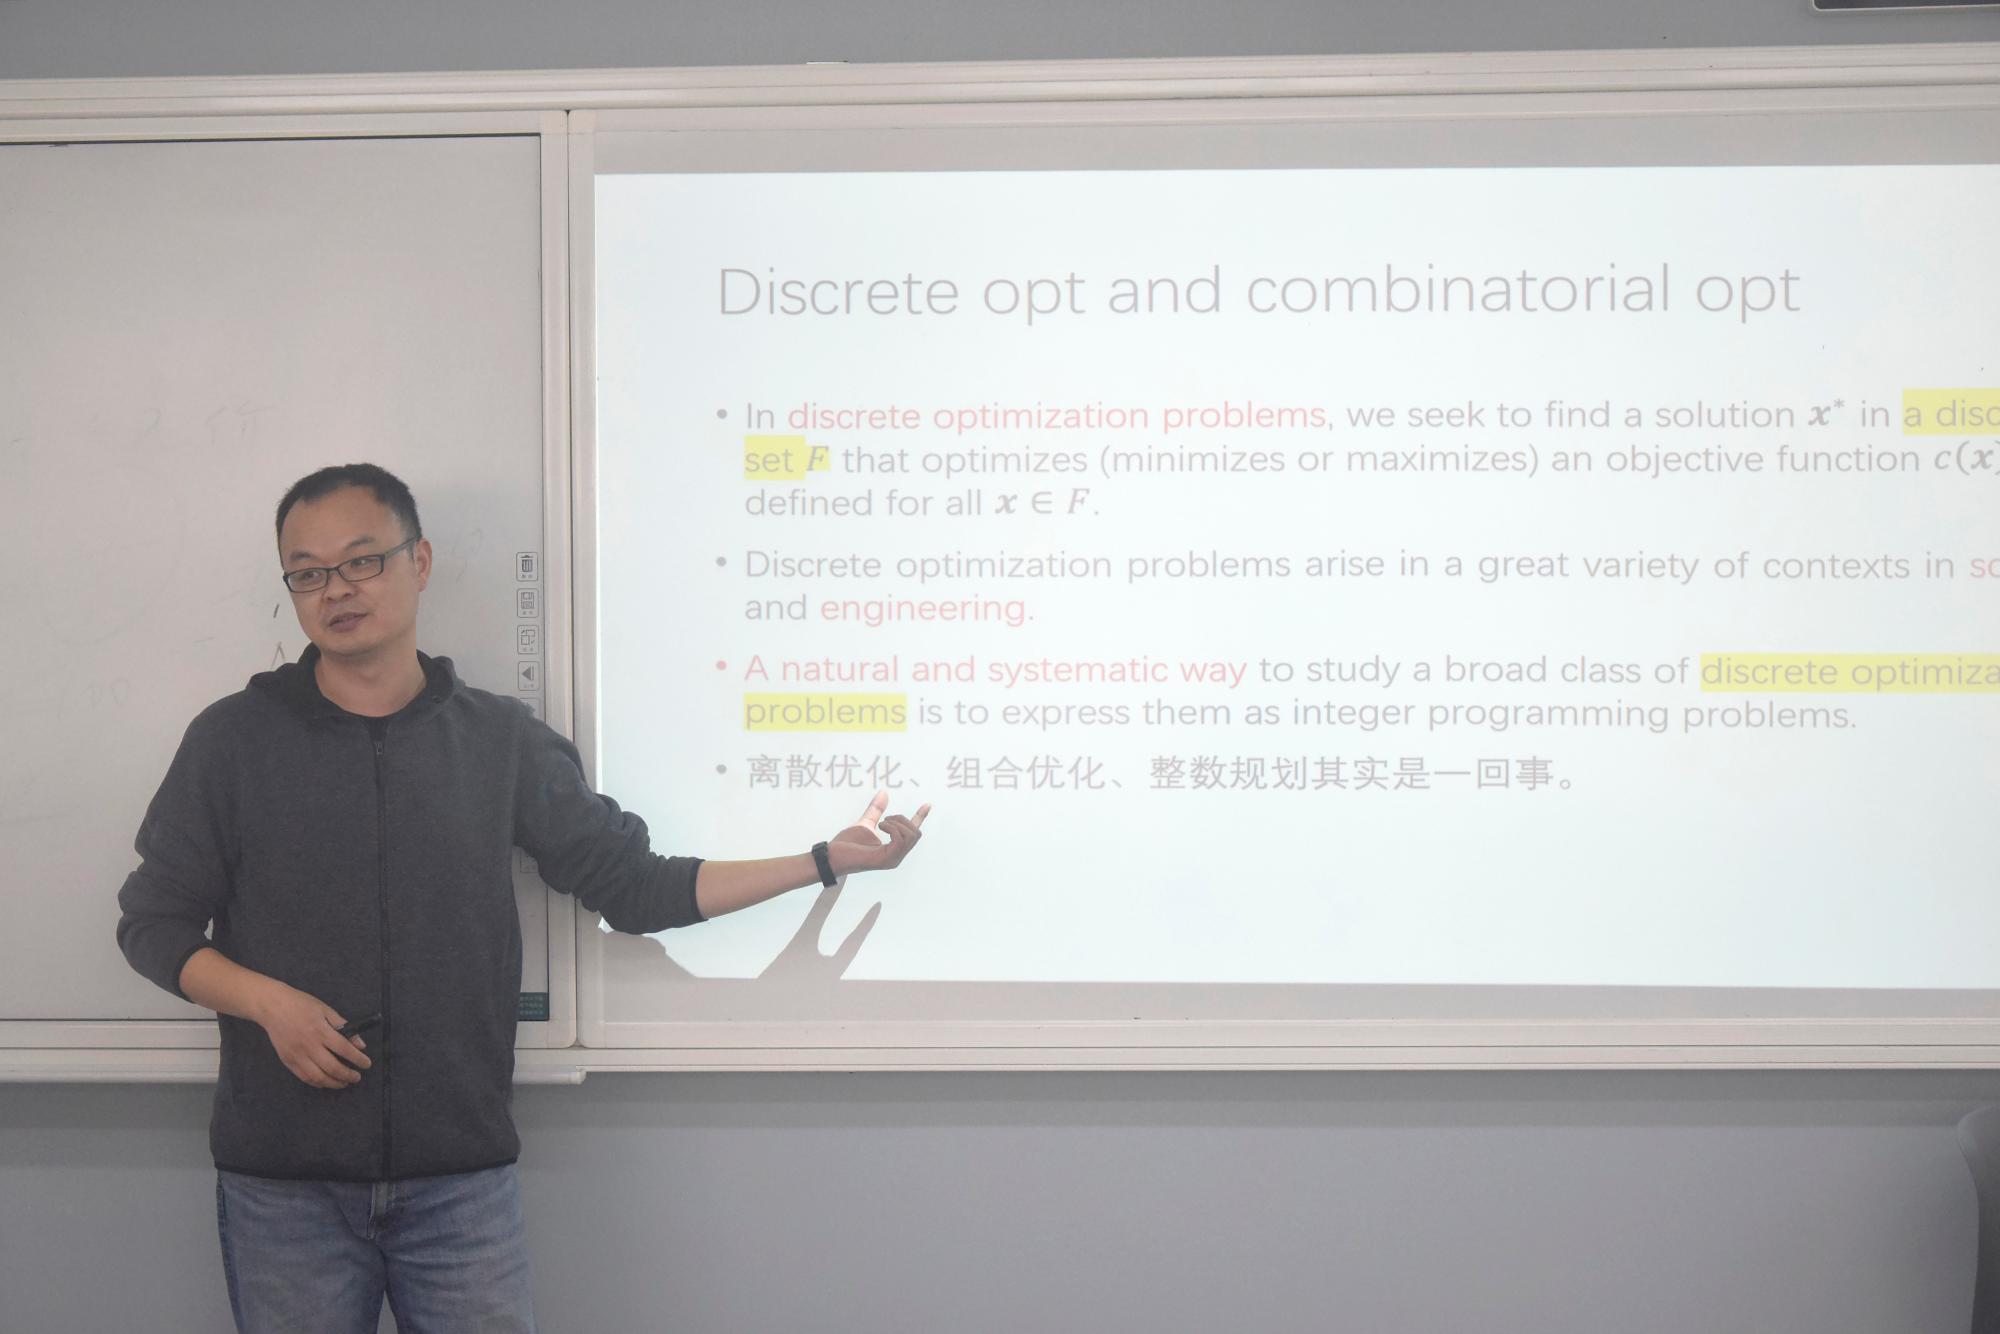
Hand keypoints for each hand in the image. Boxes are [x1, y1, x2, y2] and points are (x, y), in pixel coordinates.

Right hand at [257, 984, 372, 1088]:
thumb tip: (360, 1044)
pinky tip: (326, 1082)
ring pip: (318, 1077)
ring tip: (344, 1083)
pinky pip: (304, 1077)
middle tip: (356, 1077)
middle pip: (332, 1067)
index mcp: (320, 1030)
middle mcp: (308, 1045)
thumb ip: (344, 1027)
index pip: (344, 1049)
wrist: (273, 1007)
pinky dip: (317, 1083)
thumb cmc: (302, 1005)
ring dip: (334, 1083)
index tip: (366, 1064)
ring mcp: (296, 1055)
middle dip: (348, 1075)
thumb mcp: (326, 1010)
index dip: (357, 1059)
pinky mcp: (287, 1061)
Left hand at [825, 788, 929, 876]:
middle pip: (916, 833)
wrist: (832, 856)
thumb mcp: (865, 822)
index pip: (913, 834)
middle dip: (903, 819)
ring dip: (896, 823)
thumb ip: (876, 810)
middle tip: (884, 818)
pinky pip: (900, 839)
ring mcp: (892, 860)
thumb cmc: (847, 844)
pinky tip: (880, 827)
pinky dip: (892, 827)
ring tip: (881, 823)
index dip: (920, 817)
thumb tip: (884, 792)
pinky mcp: (886, 859)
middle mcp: (896, 857)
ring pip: (911, 835)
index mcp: (894, 850)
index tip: (927, 804)